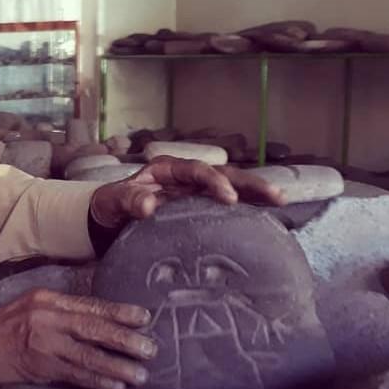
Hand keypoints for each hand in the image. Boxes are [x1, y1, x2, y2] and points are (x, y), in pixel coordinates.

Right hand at [0, 288, 157, 388]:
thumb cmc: (0, 329)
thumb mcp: (28, 308)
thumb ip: (58, 311)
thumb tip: (94, 319)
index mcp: (46, 299)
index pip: (89, 305)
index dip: (118, 312)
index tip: (143, 318)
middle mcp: (46, 316)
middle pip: (93, 328)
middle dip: (124, 339)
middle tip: (150, 349)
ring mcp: (43, 341)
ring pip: (88, 354)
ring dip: (116, 365)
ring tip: (140, 375)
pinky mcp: (39, 365)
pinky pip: (74, 374)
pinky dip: (96, 380)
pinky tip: (114, 386)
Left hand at [89, 156, 284, 230]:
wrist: (108, 219)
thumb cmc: (110, 205)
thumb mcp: (113, 201)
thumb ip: (129, 200)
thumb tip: (150, 204)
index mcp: (167, 169)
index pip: (197, 171)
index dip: (215, 182)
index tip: (229, 197)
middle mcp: (186, 177)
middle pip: (223, 175)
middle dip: (249, 184)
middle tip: (275, 195)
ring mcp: (194, 193)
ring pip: (230, 188)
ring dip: (254, 194)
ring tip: (280, 202)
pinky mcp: (198, 209)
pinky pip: (226, 207)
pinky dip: (246, 210)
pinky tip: (267, 219)